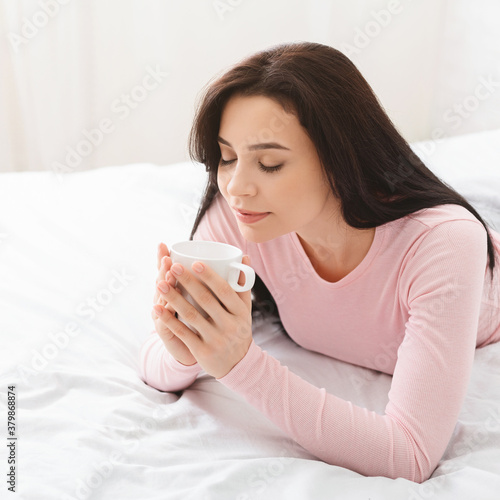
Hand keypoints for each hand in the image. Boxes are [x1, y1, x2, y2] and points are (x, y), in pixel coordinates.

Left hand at [155, 256, 252, 378]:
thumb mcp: (244, 310)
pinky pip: (183, 333)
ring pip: (191, 315)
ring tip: (160, 283)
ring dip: (174, 298)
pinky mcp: (202, 352)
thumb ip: (243, 284)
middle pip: (206, 300)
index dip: (210, 276)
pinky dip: (169, 320)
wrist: (238, 365)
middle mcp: (230, 325)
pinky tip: (157, 309)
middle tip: (172, 267)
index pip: (225, 290)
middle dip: (187, 281)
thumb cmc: (238, 330)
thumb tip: (243, 256)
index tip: (195, 262)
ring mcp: (216, 339)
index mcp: (240, 312)